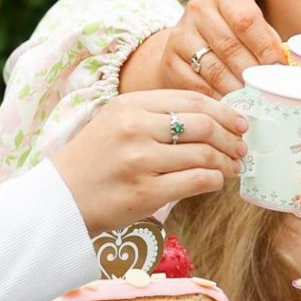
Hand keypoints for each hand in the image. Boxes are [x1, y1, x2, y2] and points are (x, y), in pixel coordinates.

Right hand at [50, 90, 246, 234]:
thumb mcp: (116, 121)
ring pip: (204, 154)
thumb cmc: (94, 161)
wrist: (60, 199)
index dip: (224, 110)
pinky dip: (214, 180)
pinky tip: (215, 181)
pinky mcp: (147, 192)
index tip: (239, 121)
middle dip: (231, 136)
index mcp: (130, 105)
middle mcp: (136, 128)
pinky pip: (196, 181)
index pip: (191, 100)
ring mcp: (141, 161)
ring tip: (232, 166)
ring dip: (226, 161)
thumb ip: (156, 115)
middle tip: (241, 146)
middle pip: (203, 125)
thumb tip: (211, 117)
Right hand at [117, 0, 285, 96]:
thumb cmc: (230, 41)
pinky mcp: (169, 61)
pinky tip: (230, 106)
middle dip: (252, 72)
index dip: (265, 47)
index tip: (278, 69)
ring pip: (214, 68)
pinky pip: (197, 85)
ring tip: (252, 101)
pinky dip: (217, 99)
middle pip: (230, 46)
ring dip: (236, 89)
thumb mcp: (250, 32)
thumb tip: (289, 69)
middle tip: (267, 91)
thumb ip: (268, 44)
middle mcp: (198, 10)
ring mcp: (180, 35)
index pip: (246, 20)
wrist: (188, 49)